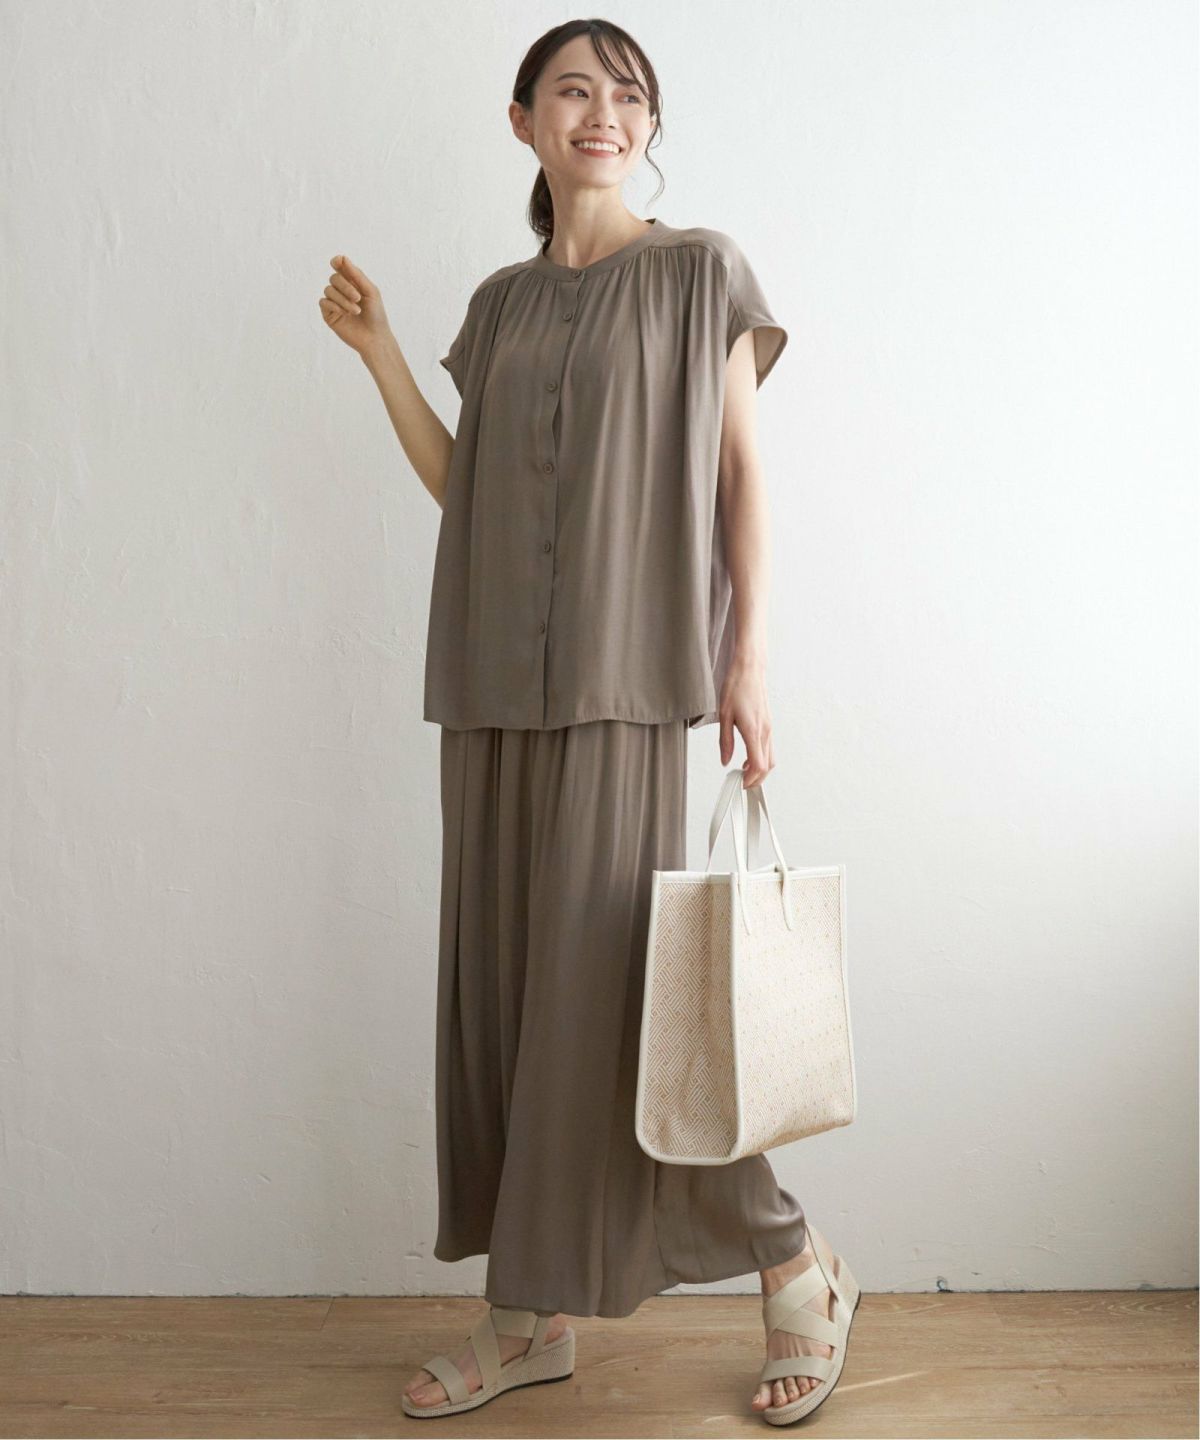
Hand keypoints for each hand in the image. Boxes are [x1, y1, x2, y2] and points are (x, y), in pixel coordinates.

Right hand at [318, 254, 391, 355]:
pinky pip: (323, 302)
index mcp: (353, 283)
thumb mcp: (370, 291)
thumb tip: (342, 258)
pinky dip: (334, 306)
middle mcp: (342, 291)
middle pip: (334, 278)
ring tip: (356, 311)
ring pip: (328, 290)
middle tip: (358, 298)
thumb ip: (357, 275)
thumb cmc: (376, 315)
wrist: (374, 338)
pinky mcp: (328, 314)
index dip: (337, 262)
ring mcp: (334, 302)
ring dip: (343, 299)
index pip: (340, 267)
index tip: (338, 262)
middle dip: (345, 286)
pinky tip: (345, 314)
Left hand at [718, 657, 774, 787]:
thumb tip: (725, 760)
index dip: (751, 779)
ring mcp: (768, 728)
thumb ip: (726, 741)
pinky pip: (768, 747)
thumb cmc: (736, 686)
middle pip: (768, 766)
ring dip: (760, 770)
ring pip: (771, 757)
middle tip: (742, 784)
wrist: (750, 669)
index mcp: (754, 731)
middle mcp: (765, 731)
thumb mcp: (724, 715)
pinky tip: (748, 758)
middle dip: (757, 779)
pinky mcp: (768, 724)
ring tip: (744, 773)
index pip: (759, 765)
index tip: (740, 784)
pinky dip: (761, 758)